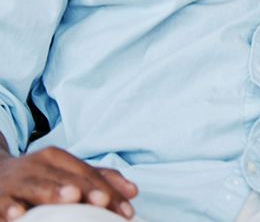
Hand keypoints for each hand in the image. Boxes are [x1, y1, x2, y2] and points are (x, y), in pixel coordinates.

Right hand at [0, 147, 137, 218]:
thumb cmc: (39, 176)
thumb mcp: (66, 172)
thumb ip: (99, 179)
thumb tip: (134, 192)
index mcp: (57, 158)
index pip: (89, 173)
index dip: (109, 191)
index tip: (127, 212)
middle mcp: (38, 165)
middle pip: (67, 179)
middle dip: (86, 190)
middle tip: (103, 201)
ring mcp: (17, 181)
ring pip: (37, 186)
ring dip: (54, 193)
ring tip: (72, 197)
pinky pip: (5, 203)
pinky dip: (11, 208)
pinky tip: (18, 214)